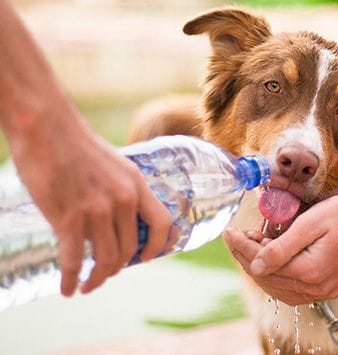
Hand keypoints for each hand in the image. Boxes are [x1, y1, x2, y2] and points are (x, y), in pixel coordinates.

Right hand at [9, 106, 171, 295]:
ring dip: (97, 278)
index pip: (162, 223)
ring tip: (88, 285)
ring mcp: (97, 210)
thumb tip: (119, 217)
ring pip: (105, 259)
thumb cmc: (76, 144)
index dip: (159, 246)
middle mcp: (122, 199)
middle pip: (130, 249)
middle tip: (106, 273)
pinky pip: (74, 260)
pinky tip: (67, 288)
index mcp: (136, 184)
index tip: (147, 258)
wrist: (46, 127)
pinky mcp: (68, 218)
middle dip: (118, 267)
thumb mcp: (114, 164)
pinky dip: (71, 279)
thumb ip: (121, 189)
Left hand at [223, 194, 337, 304]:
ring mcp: (324, 292)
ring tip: (252, 245)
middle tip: (237, 236)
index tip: (229, 232)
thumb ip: (281, 247)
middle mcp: (316, 288)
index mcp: (310, 272)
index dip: (242, 247)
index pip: (263, 264)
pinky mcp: (328, 289)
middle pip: (268, 279)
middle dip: (247, 257)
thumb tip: (254, 265)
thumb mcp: (310, 223)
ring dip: (260, 269)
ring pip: (278, 289)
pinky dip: (277, 277)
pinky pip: (293, 291)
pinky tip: (270, 261)